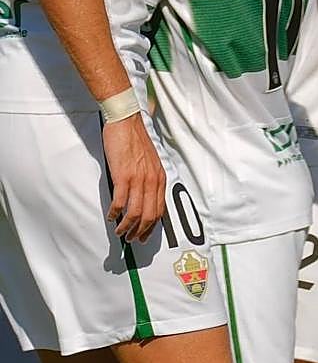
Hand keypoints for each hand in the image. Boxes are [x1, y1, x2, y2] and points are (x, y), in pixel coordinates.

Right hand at [102, 114, 166, 242]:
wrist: (126, 123)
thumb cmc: (135, 141)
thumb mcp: (150, 162)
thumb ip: (149, 179)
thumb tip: (144, 197)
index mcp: (160, 178)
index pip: (160, 209)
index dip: (152, 226)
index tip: (145, 235)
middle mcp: (152, 180)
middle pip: (149, 215)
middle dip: (140, 231)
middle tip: (131, 239)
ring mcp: (139, 179)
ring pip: (135, 212)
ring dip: (126, 226)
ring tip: (119, 232)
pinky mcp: (123, 176)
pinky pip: (120, 202)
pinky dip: (115, 213)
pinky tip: (111, 216)